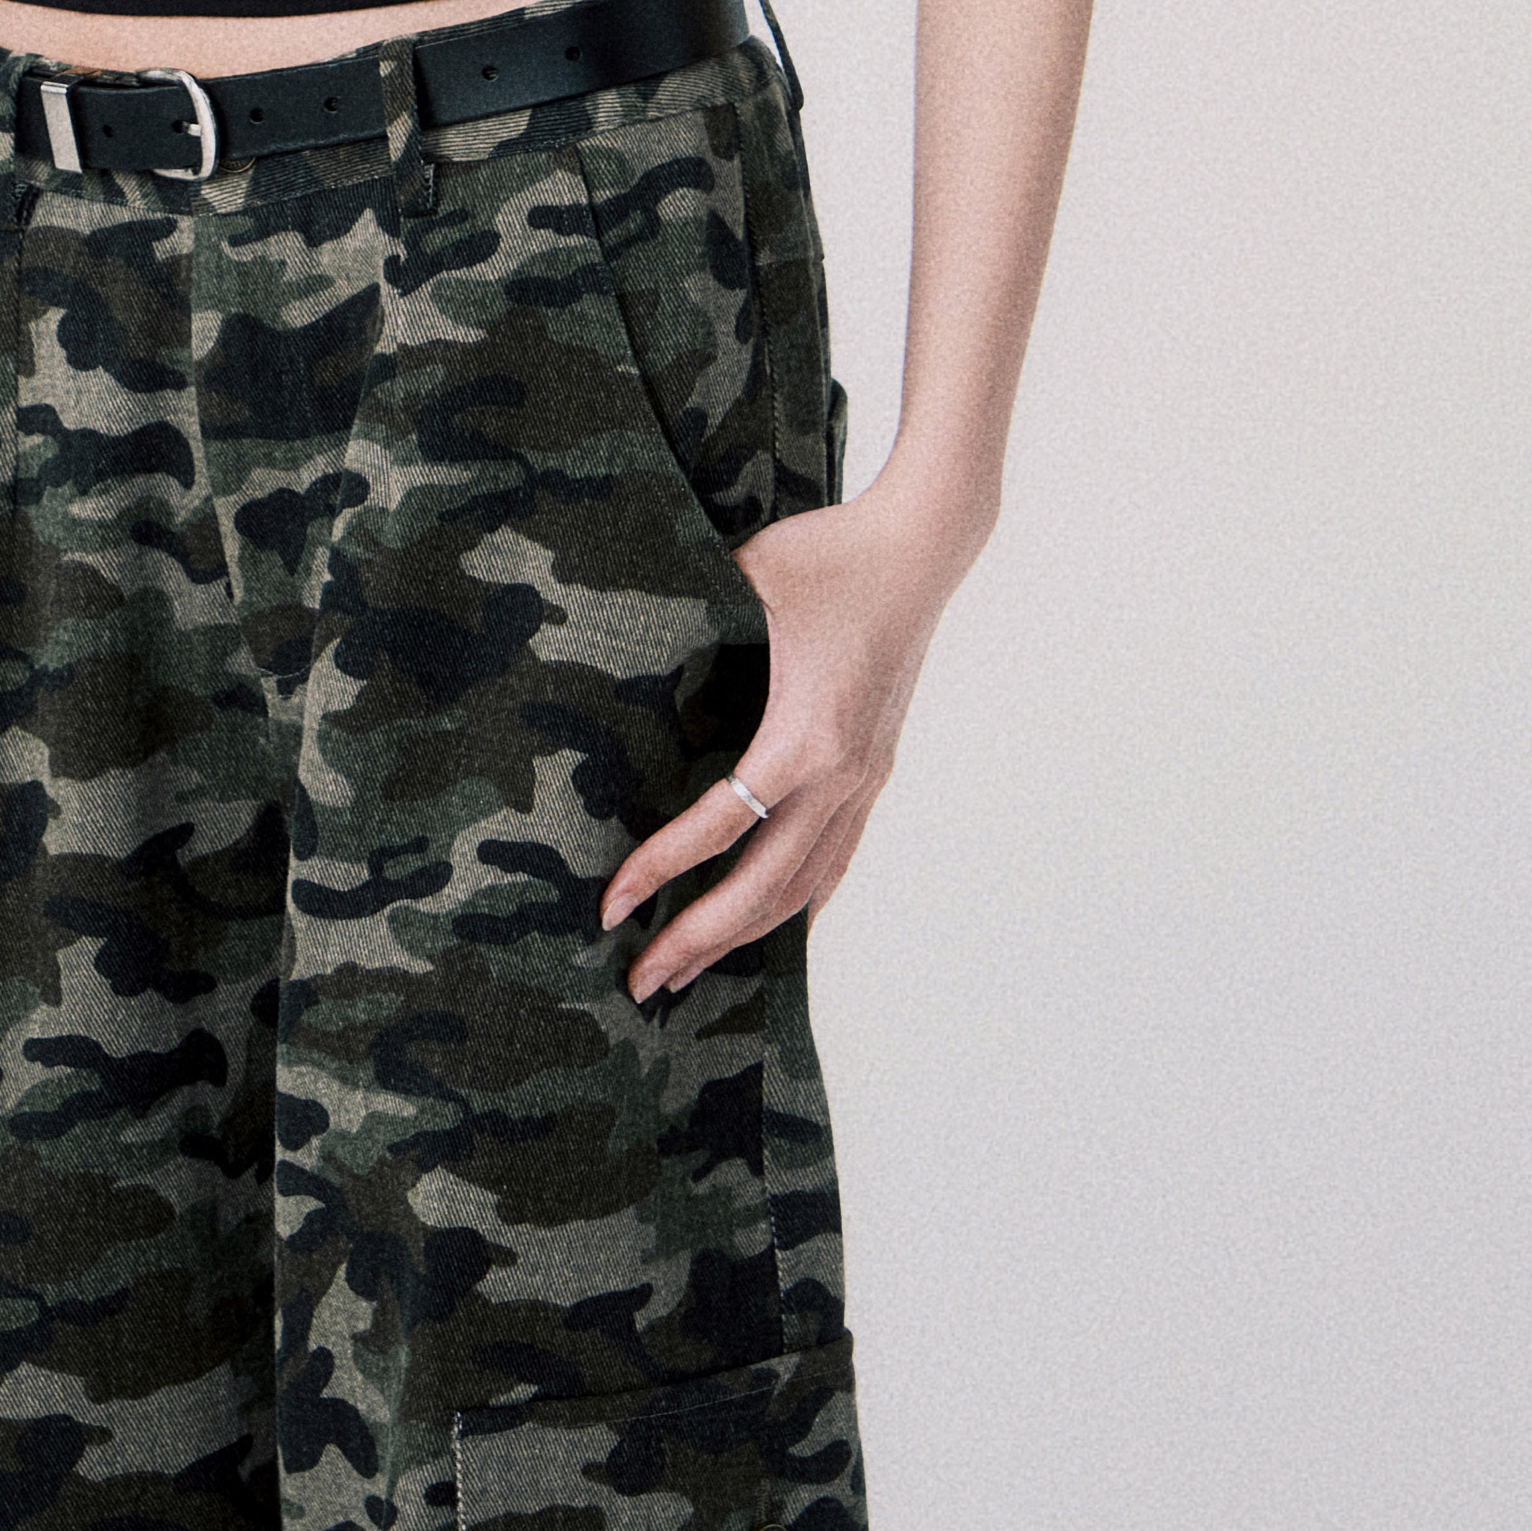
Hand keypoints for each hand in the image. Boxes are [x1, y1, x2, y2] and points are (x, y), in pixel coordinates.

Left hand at [601, 472, 984, 999]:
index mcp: (806, 735)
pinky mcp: (876, 771)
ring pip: (805, 886)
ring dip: (746, 935)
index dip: (661, 869)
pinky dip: (797, 902)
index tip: (609, 905)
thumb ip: (688, 608)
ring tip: (690, 971)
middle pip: (764, 887)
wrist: (922, 547)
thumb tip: (609, 621)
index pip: (721, 826)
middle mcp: (842, 774)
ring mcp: (866, 779)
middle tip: (638, 983)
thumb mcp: (748, 575)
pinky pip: (836, 859)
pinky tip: (771, 924)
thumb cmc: (830, 552)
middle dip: (698, 940)